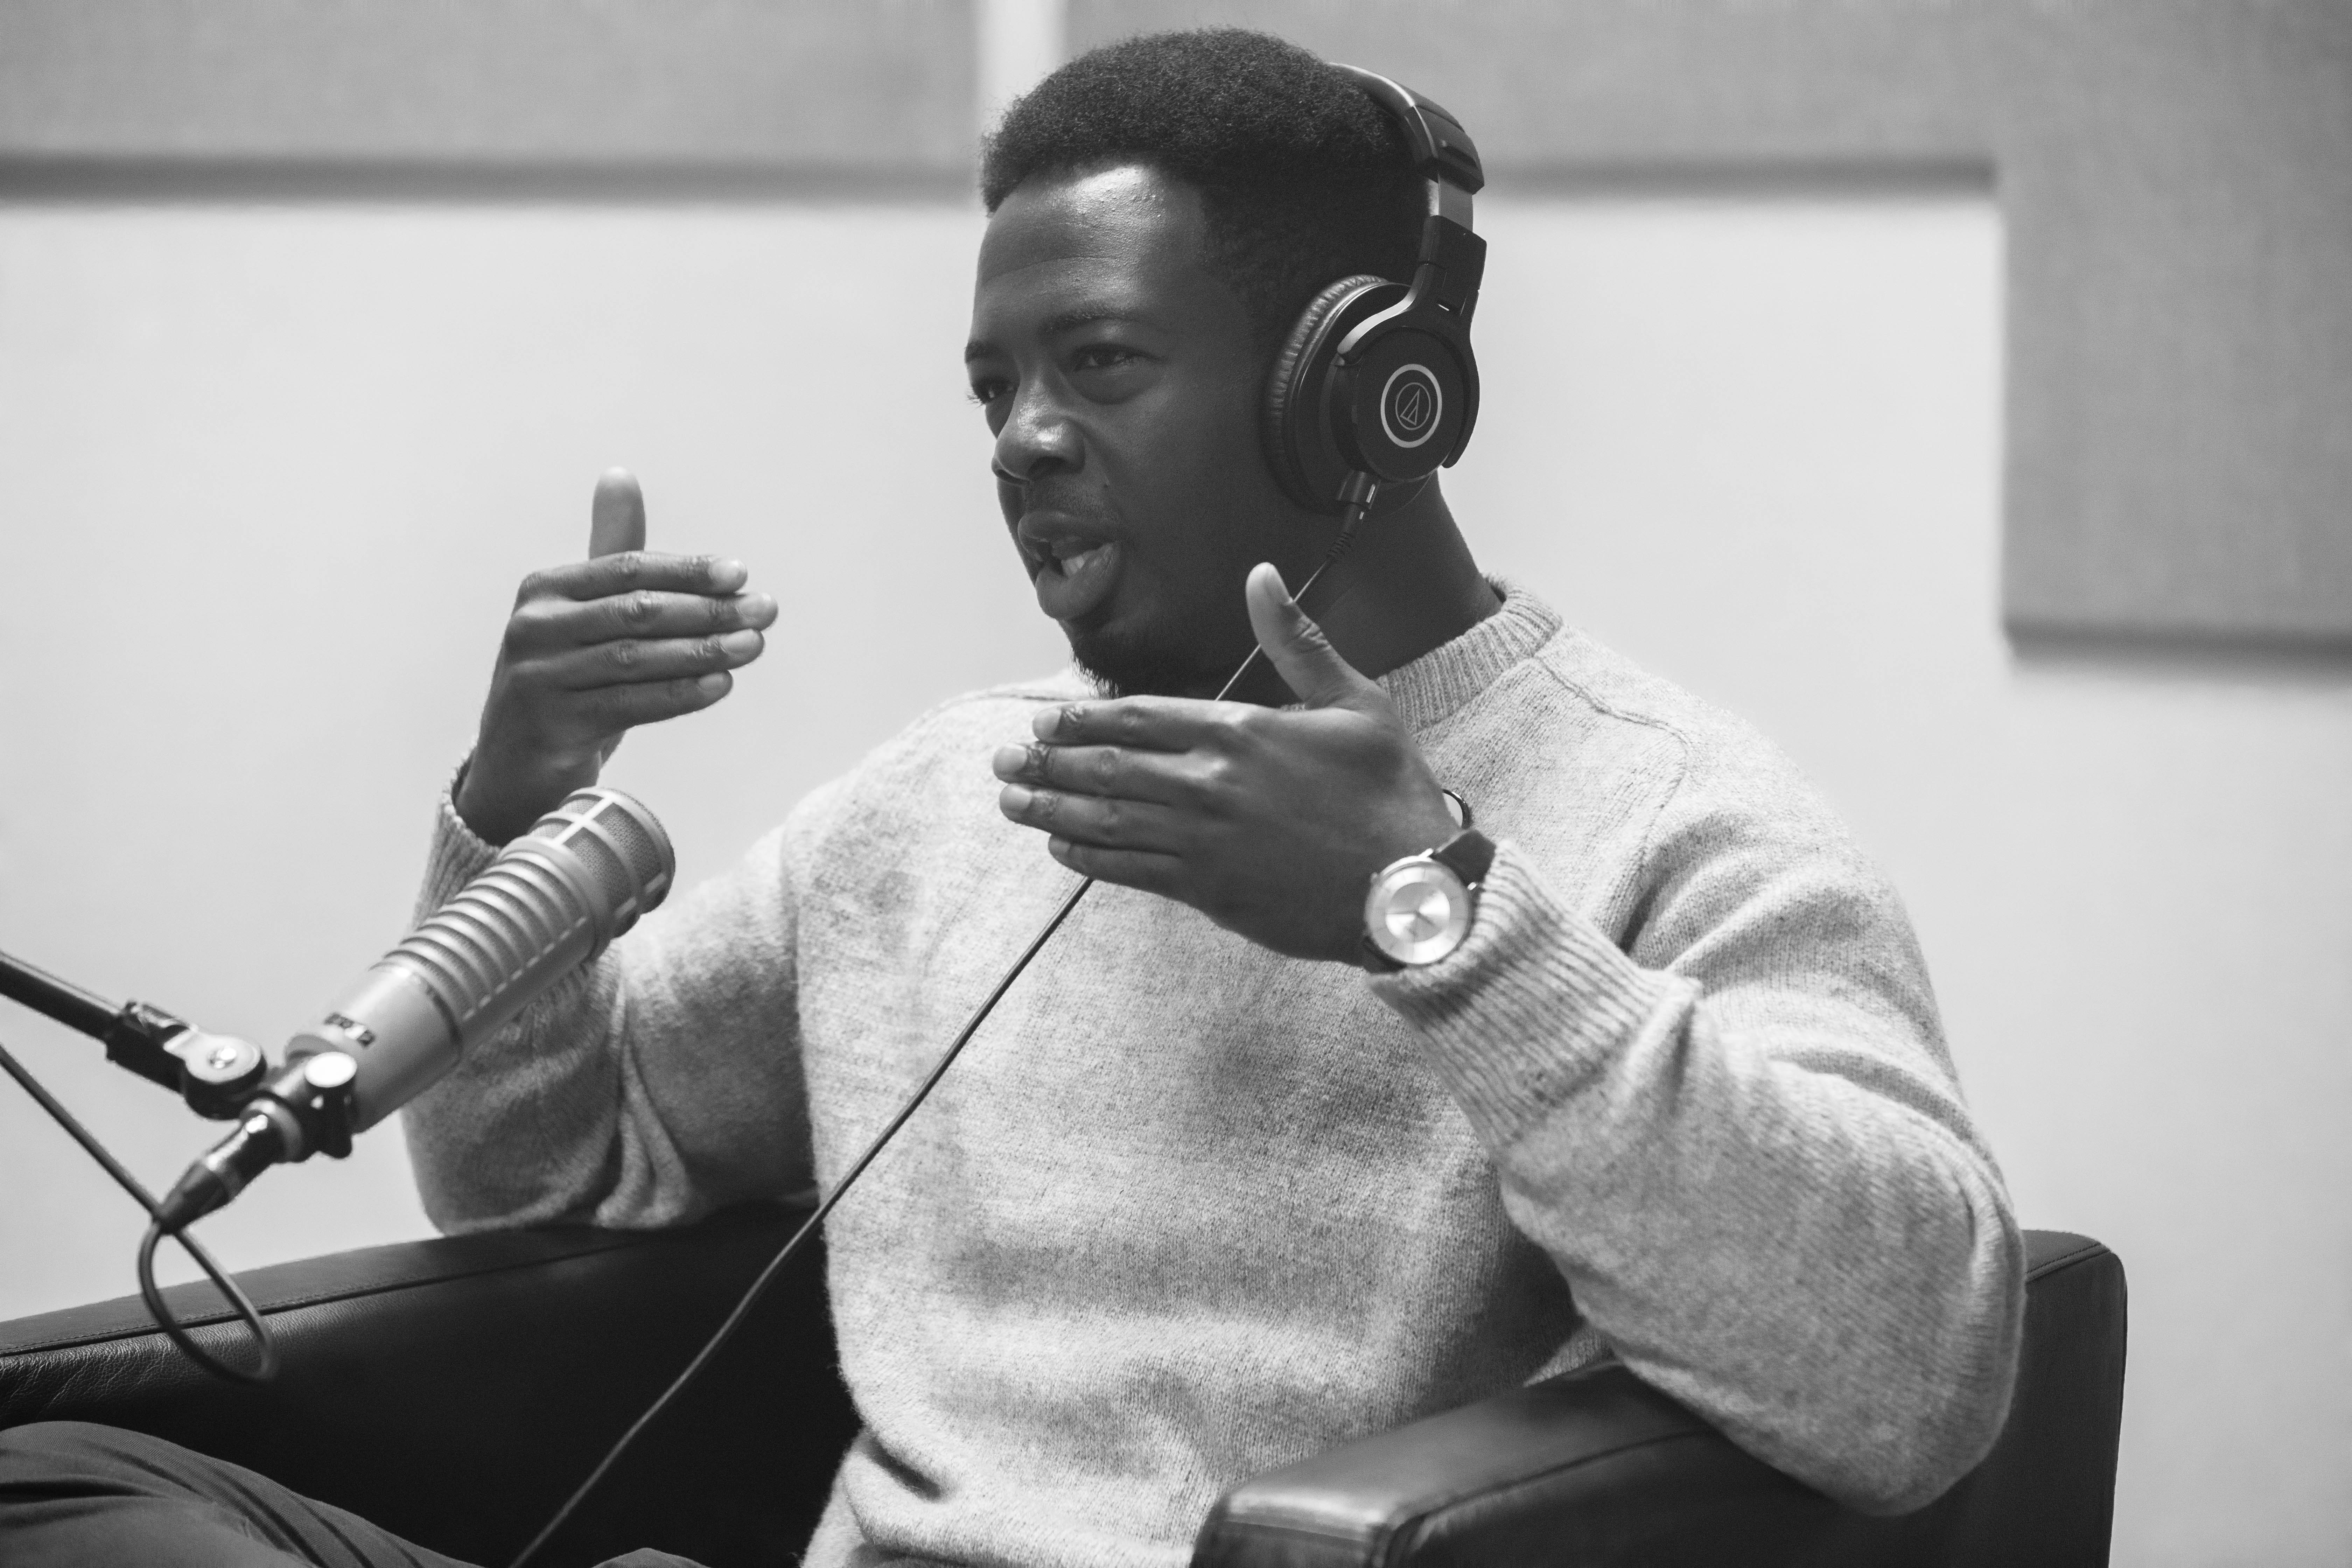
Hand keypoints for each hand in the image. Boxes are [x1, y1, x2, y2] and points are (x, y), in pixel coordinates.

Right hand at [454, 469, 777, 842]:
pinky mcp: (552, 725)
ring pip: (637, 659)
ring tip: (752, 645)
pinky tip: (721, 685)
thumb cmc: (566, 675)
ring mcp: (538, 677)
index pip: (627, 569)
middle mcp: (534, 627)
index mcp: (545, 589)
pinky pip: (629, 705)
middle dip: (708, 610)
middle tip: (765, 611)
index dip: (686, 570)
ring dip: (703, 651)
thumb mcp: (585, 613)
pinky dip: (679, 694)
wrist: (517, 758)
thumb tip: (620, 474)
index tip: (740, 574)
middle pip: (637, 612)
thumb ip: (610, 551)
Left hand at [992, 562, 1459, 962]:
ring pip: (1106, 819)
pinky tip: (1060, 846)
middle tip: (1003, 758)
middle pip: (1107, 766)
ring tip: (1010, 799)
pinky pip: (1129, 871)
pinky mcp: (1207, 890)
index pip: (1136, 715)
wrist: (1410, 887)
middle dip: (1047, 760)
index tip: (1042, 718)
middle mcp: (1209, 784)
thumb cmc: (1388, 792)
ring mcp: (1203, 841)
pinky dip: (1088, 857)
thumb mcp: (1357, 702)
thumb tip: (1262, 576)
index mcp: (1240, 732)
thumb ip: (1298, 641)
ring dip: (1051, 806)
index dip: (1079, 717)